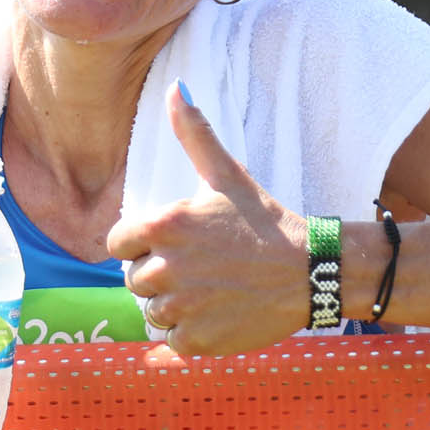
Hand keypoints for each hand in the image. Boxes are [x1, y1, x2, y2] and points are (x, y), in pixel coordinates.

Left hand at [105, 84, 309, 356]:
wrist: (311, 272)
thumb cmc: (266, 222)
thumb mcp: (227, 175)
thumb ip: (194, 134)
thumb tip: (175, 88)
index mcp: (163, 225)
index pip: (117, 244)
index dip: (140, 244)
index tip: (173, 244)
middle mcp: (165, 267)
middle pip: (134, 280)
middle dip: (158, 275)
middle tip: (199, 267)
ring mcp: (180, 307)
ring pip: (152, 312)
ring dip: (174, 305)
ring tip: (210, 289)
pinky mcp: (196, 340)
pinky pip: (173, 340)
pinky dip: (190, 332)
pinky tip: (218, 313)